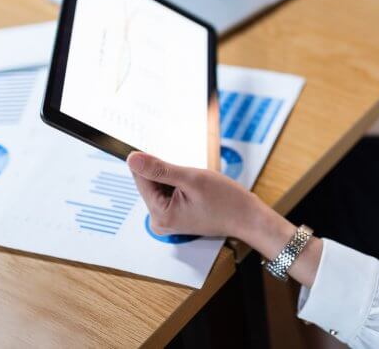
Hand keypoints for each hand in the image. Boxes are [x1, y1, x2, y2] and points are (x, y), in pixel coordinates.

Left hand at [127, 151, 263, 240]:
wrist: (246, 217)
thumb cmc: (226, 201)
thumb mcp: (191, 179)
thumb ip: (159, 169)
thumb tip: (132, 159)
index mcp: (159, 215)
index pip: (141, 178)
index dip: (153, 162)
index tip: (168, 158)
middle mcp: (159, 221)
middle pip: (150, 182)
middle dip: (169, 172)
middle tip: (191, 178)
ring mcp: (166, 219)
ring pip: (159, 185)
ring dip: (175, 178)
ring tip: (196, 186)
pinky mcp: (173, 215)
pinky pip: (168, 191)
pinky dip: (179, 184)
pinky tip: (195, 190)